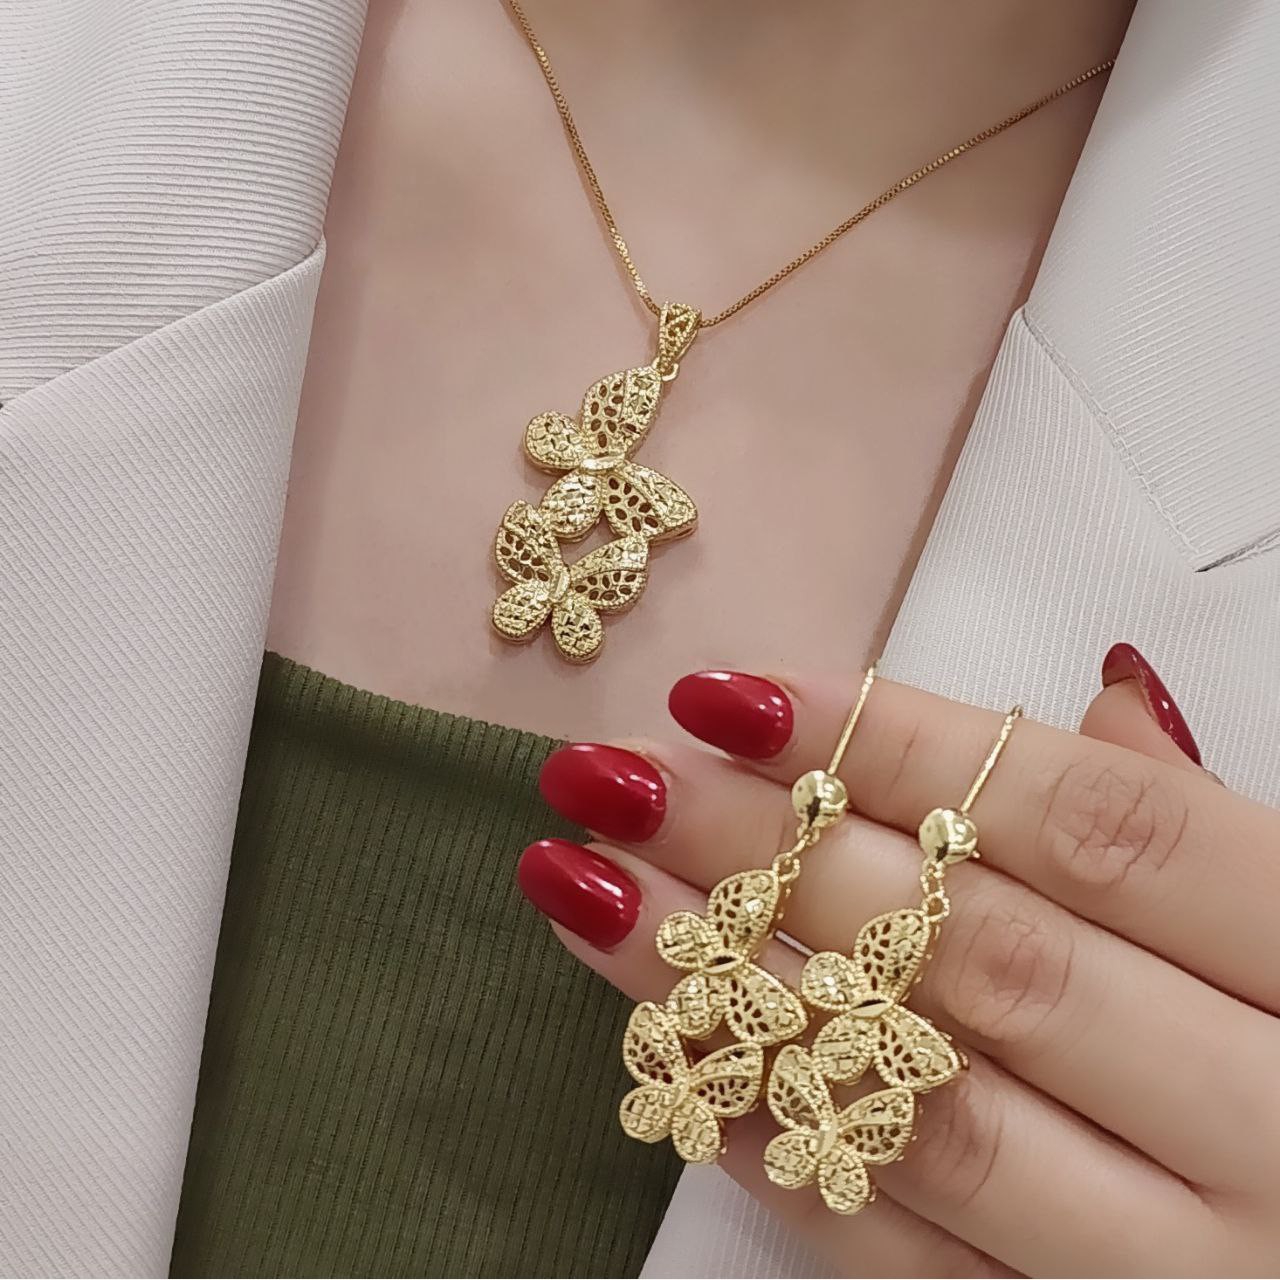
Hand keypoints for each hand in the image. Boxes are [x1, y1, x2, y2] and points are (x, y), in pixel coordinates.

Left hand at [517, 647, 1279, 1276]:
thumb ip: (1200, 826)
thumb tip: (1099, 696)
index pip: (1093, 827)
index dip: (897, 747)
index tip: (730, 695)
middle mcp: (1270, 1128)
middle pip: (982, 954)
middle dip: (774, 854)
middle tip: (620, 780)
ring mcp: (1187, 1267)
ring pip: (923, 1105)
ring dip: (730, 994)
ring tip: (588, 893)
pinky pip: (919, 1261)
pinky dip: (791, 1160)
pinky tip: (676, 1068)